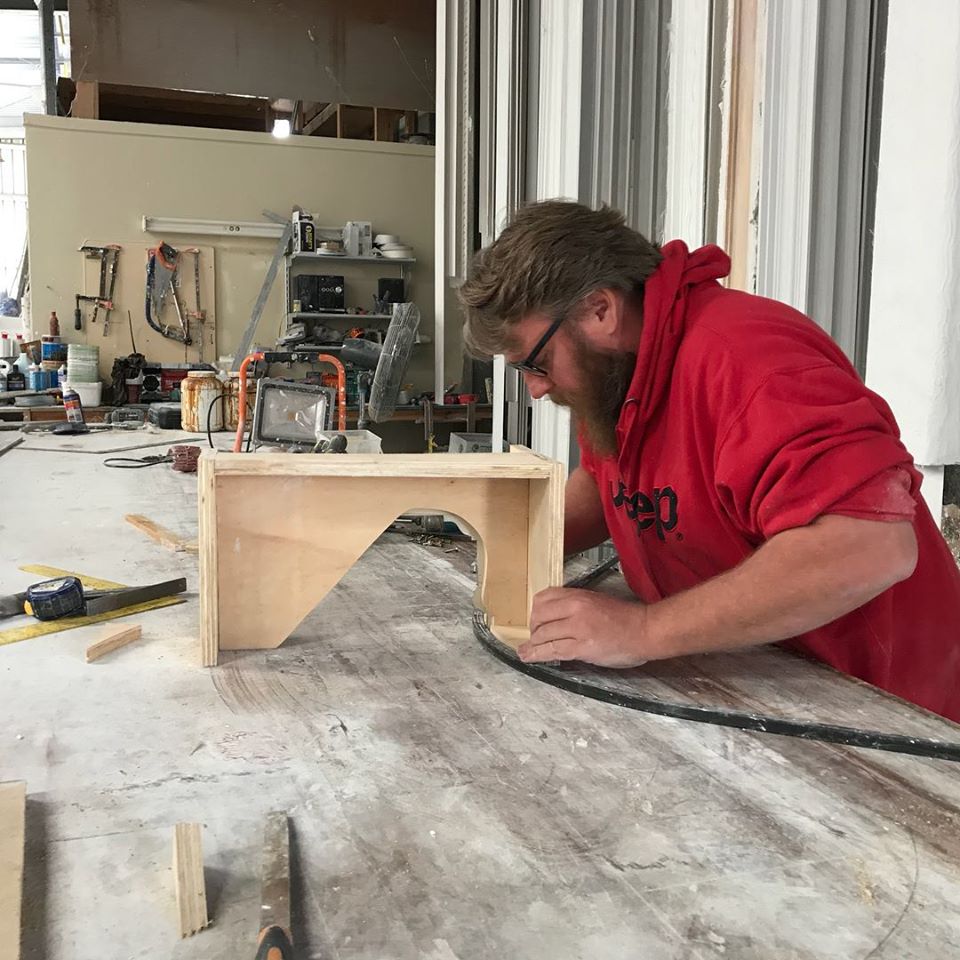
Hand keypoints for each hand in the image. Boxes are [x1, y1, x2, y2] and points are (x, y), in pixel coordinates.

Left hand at [518, 587, 648, 666]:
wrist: (645, 630)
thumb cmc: (625, 618)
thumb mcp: (596, 601)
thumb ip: (575, 605)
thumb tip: (555, 616)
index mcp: (578, 596)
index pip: (543, 597)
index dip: (535, 611)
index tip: (535, 620)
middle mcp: (575, 608)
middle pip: (539, 616)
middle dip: (532, 629)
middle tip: (532, 638)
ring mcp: (578, 628)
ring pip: (543, 635)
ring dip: (532, 645)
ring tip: (525, 651)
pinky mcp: (582, 647)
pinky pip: (552, 651)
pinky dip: (537, 655)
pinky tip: (528, 657)